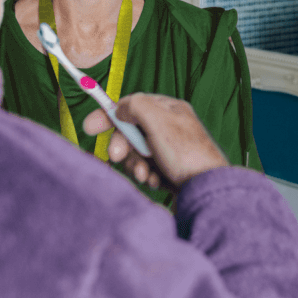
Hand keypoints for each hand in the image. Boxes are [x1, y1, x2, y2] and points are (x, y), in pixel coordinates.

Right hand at [83, 93, 228, 190]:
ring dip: (135, 164)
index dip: (109, 115)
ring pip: (136, 153)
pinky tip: (155, 181)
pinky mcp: (169, 170)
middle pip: (131, 131)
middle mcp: (169, 127)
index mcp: (169, 110)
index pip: (132, 105)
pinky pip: (145, 168)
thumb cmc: (187, 155)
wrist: (207, 192)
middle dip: (123, 146)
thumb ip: (135, 106)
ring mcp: (169, 150)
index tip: (89, 127)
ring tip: (144, 174)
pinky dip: (146, 175)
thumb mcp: (158, 121)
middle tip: (116, 156)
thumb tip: (120, 108)